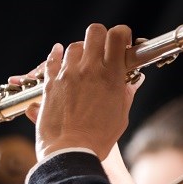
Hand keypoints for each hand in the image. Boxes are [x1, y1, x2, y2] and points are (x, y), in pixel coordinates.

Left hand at [35, 25, 142, 162]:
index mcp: (111, 75)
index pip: (118, 35)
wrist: (69, 152)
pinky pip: (52, 59)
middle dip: (100, 38)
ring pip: (73, 45)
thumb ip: (125, 93)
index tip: (120, 44)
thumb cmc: (98, 138)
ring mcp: (68, 75)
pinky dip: (56, 55)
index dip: (121, 34)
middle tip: (101, 51)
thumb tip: (132, 80)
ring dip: (79, 51)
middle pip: (94, 31)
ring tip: (81, 63)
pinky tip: (58, 54)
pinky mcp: (50, 84)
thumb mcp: (120, 115)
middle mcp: (89, 69)